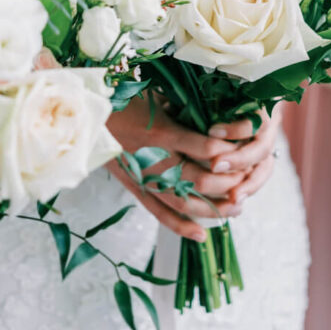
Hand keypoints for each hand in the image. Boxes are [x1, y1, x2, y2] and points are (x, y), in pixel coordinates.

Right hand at [107, 100, 278, 239]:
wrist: (83, 115)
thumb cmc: (122, 97)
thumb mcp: (157, 94)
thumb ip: (184, 106)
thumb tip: (218, 112)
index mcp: (161, 130)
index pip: (205, 148)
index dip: (229, 152)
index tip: (245, 150)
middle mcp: (153, 158)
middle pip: (199, 180)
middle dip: (228, 184)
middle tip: (247, 182)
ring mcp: (142, 177)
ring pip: (183, 202)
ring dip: (213, 209)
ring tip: (236, 209)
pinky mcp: (133, 188)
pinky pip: (158, 212)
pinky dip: (179, 226)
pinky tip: (200, 235)